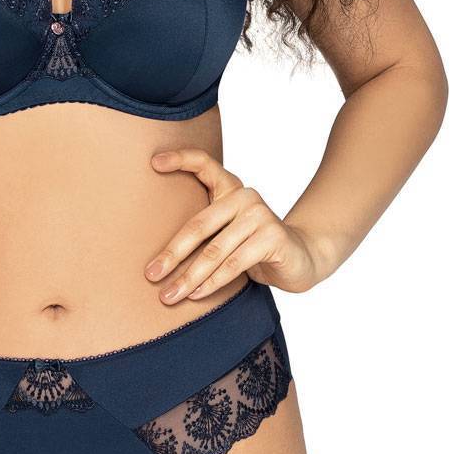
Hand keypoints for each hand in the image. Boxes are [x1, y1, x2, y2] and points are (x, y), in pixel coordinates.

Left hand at [146, 147, 325, 298]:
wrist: (302, 258)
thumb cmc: (254, 247)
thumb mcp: (226, 233)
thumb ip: (203, 232)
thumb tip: (157, 258)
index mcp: (230, 188)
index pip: (204, 164)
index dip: (179, 159)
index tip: (153, 162)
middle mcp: (244, 196)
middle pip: (199, 224)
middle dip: (172, 254)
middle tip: (150, 275)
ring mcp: (260, 215)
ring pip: (215, 251)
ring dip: (189, 277)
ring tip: (170, 295)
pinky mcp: (273, 237)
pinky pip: (235, 263)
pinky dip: (213, 283)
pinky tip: (197, 295)